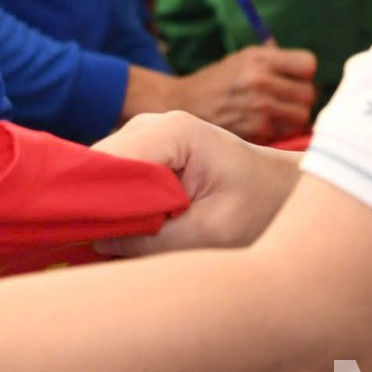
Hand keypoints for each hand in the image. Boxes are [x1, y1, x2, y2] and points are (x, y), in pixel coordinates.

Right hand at [91, 110, 301, 256]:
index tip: (92, 237)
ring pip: (101, 173)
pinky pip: (113, 179)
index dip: (97, 198)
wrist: (279, 189)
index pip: (112, 162)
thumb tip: (97, 241)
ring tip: (127, 240)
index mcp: (172, 132)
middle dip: (99, 205)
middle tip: (109, 246)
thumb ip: (156, 239)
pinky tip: (133, 229)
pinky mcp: (141, 152)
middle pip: (99, 165)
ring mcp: (142, 135)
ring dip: (108, 207)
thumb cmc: (258, 206)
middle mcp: (149, 125)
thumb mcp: (214, 232)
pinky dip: (117, 205)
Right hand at [175, 44, 317, 142]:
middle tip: (286, 100)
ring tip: (276, 114)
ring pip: (301, 117)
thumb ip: (273, 60)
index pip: (308, 64)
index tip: (294, 78)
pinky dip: (277, 131)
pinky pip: (284, 133)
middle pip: (309, 94)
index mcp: (259, 58)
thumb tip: (307, 66)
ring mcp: (258, 108)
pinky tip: (261, 125)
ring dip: (292, 117)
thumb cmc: (216, 81)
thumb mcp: (241, 59)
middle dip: (300, 98)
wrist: (181, 105)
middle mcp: (260, 80)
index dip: (304, 73)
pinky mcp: (255, 132)